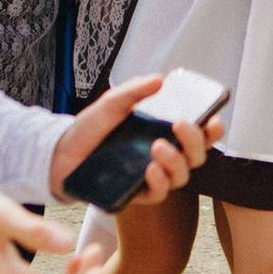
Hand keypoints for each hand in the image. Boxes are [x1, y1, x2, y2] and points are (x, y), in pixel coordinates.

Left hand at [51, 74, 218, 204]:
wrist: (60, 154)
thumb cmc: (90, 129)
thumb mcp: (111, 103)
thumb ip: (135, 91)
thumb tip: (160, 80)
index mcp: (164, 132)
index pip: (199, 133)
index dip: (212, 129)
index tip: (212, 119)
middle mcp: (163, 155)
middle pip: (197, 155)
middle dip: (195, 140)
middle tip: (180, 124)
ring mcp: (152, 176)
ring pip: (182, 176)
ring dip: (177, 161)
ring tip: (159, 147)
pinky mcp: (137, 193)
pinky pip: (159, 194)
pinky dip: (159, 182)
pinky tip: (150, 169)